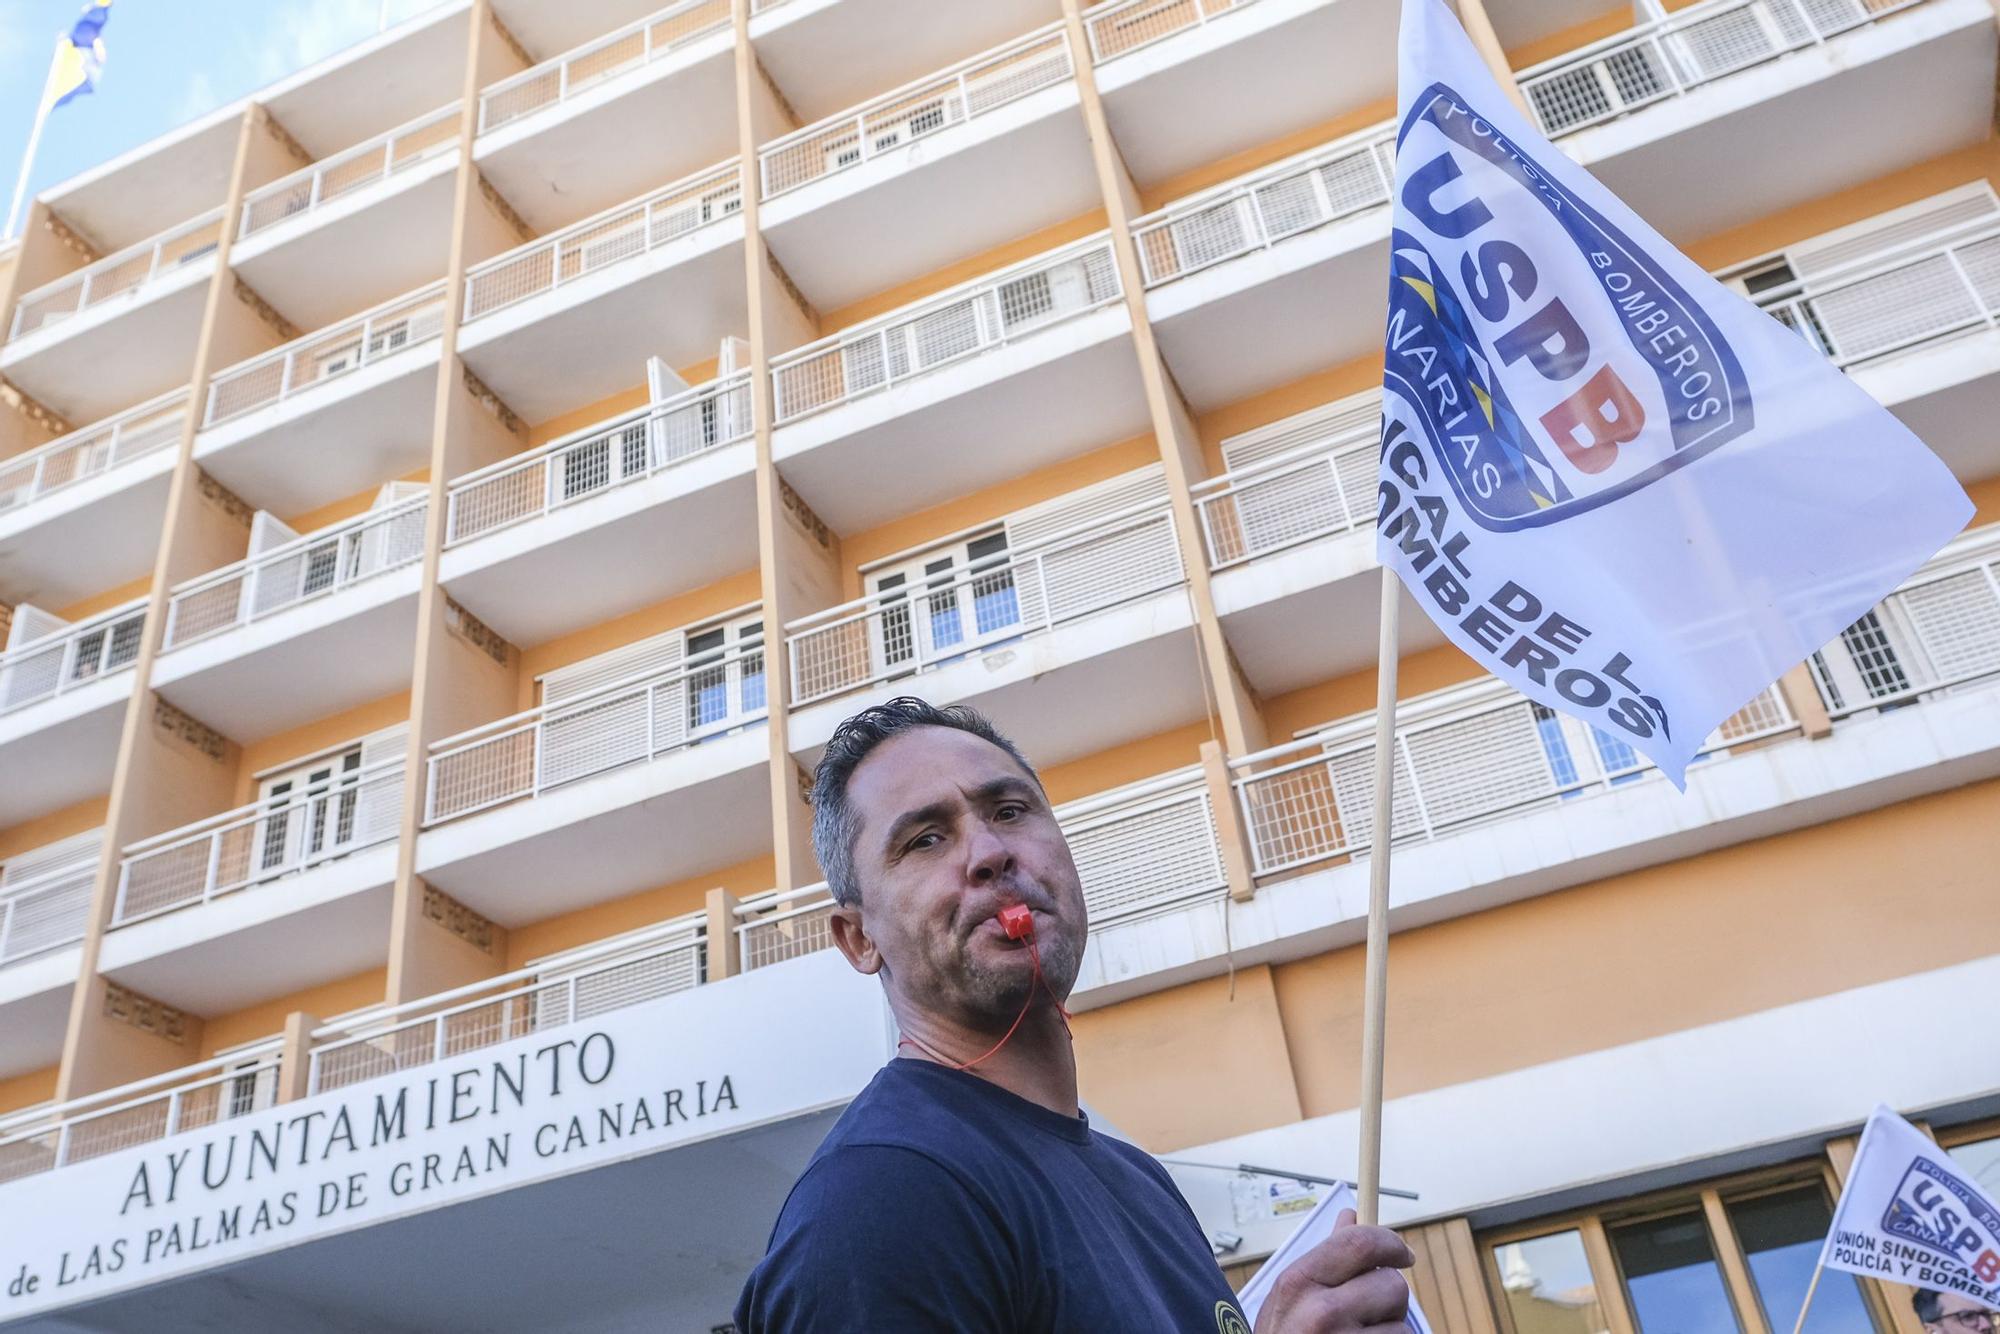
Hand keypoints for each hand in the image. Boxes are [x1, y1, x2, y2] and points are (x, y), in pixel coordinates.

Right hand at [1254, 1209, 1414, 1332]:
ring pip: (1402, 1327)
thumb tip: (1351, 1216)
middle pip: (1393, 1285)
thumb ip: (1325, 1259)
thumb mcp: (1291, 1299)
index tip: (1403, 1254)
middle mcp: (1321, 1314)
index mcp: (1298, 1284)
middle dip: (1388, 1300)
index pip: (1360, 1242)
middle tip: (1369, 1313)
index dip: (1390, 1243)